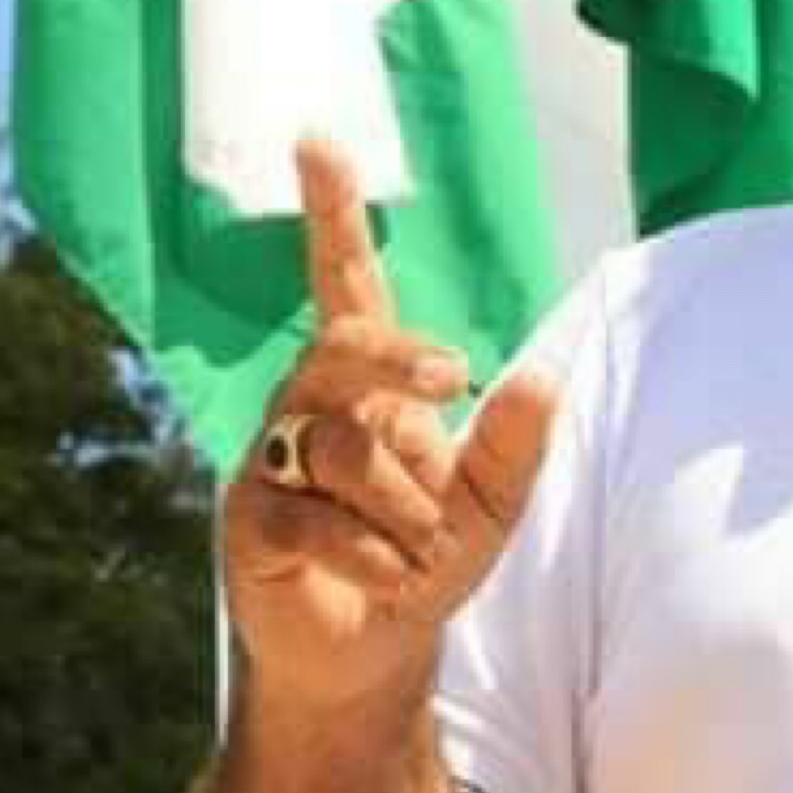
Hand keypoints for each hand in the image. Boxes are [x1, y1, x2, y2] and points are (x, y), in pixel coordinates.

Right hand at [218, 135, 560, 720]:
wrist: (371, 652)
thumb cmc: (428, 558)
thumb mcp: (490, 508)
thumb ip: (513, 447)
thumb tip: (544, 376)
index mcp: (367, 380)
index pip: (347, 282)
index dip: (332, 214)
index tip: (317, 140)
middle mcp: (312, 401)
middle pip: (345, 345)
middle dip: (399, 356)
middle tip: (453, 374)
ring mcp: (273, 456)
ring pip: (340, 445)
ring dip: (404, 503)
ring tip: (425, 548)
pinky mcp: (248, 517)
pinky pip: (314, 516)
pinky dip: (371, 551)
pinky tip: (392, 576)